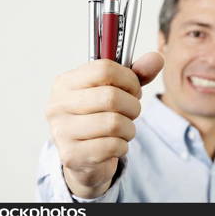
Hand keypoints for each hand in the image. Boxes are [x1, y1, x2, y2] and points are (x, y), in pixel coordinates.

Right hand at [45, 52, 163, 197]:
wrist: (83, 157)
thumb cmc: (99, 116)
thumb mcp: (117, 90)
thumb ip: (137, 73)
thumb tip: (156, 58)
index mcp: (66, 82)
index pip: (104, 69)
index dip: (128, 79)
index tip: (133, 89)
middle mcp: (58, 104)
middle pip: (111, 97)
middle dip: (132, 106)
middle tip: (131, 111)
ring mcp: (61, 131)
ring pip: (114, 123)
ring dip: (129, 128)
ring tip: (124, 129)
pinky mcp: (71, 155)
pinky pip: (112, 146)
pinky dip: (122, 146)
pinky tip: (115, 144)